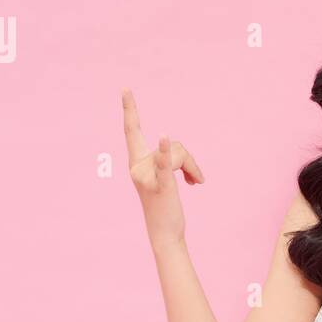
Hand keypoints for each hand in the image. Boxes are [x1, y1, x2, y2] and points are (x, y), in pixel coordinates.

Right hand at [121, 88, 204, 248]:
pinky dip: (166, 151)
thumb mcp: (165, 176)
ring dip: (194, 169)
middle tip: (196, 179)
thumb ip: (169, 158)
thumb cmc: (164, 204)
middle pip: (173, 145)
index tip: (125, 88)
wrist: (164, 233)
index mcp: (136, 161)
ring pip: (180, 155)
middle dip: (189, 160)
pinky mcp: (161, 186)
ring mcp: (147, 177)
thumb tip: (177, 152)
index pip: (132, 130)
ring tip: (195, 184)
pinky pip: (165, 164)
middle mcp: (137, 166)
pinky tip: (165, 138)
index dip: (129, 109)